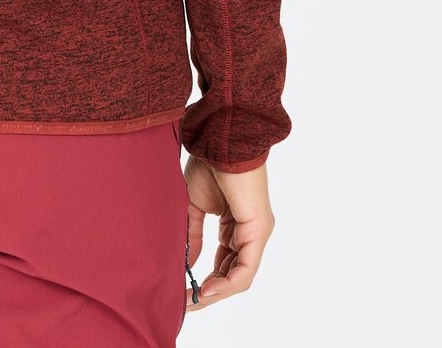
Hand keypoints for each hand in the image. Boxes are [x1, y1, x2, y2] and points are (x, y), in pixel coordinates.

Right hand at [184, 157, 275, 310]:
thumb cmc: (209, 164)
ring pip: (240, 276)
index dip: (205, 280)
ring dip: (216, 292)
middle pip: (232, 274)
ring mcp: (257, 233)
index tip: (182, 290)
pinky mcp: (259, 230)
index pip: (224, 263)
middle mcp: (250, 232)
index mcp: (236, 225)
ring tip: (194, 300)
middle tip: (185, 302)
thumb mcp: (194, 206)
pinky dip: (226, 283)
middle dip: (209, 292)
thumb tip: (186, 264)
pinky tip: (207, 290)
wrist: (220, 140)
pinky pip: (245, 268)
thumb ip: (193, 236)